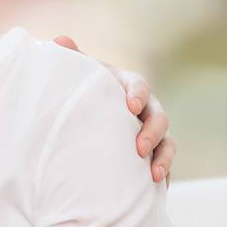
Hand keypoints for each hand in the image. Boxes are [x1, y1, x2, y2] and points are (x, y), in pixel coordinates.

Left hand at [54, 34, 175, 183]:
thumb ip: (71, 59)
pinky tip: (158, 187)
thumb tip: (59, 39)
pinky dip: (164, 173)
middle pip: (159, 117)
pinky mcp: (151, 153)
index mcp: (127, 85)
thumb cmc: (83, 92)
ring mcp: (150, 131)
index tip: (131, 106)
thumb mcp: (78, 76)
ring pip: (167, 142)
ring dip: (164, 158)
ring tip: (154, 175)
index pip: (139, 86)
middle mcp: (145, 108)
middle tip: (139, 149)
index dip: (138, 94)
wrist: (86, 114)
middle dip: (153, 132)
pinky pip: (164, 162)